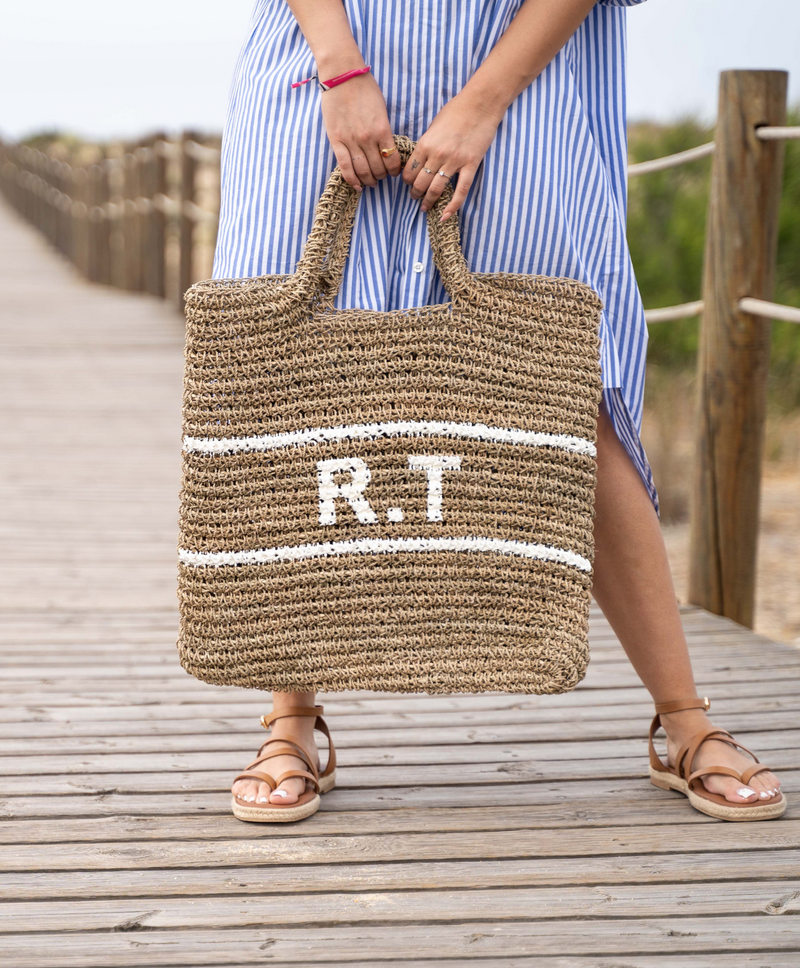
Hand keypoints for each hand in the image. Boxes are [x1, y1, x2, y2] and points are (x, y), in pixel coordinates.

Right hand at [320, 72, 402, 190]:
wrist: (342, 75)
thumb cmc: (364, 88)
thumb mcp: (381, 109)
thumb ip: (383, 130)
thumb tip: (386, 148)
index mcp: (382, 129)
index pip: (392, 160)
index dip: (394, 171)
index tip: (393, 172)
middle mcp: (368, 138)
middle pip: (378, 169)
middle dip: (381, 177)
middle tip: (381, 177)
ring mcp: (351, 141)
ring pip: (363, 171)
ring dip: (369, 180)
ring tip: (370, 181)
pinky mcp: (337, 141)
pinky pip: (345, 167)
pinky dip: (352, 180)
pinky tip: (357, 186)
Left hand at [402, 90, 502, 220]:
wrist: (480, 104)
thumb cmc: (455, 111)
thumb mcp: (433, 126)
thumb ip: (426, 145)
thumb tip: (419, 162)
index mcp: (425, 144)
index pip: (409, 171)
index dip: (406, 181)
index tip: (408, 184)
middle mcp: (438, 154)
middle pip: (420, 183)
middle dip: (415, 194)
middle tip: (415, 198)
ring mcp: (455, 161)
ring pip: (437, 189)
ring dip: (428, 201)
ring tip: (424, 207)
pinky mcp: (471, 165)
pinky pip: (461, 191)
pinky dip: (452, 207)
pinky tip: (445, 216)